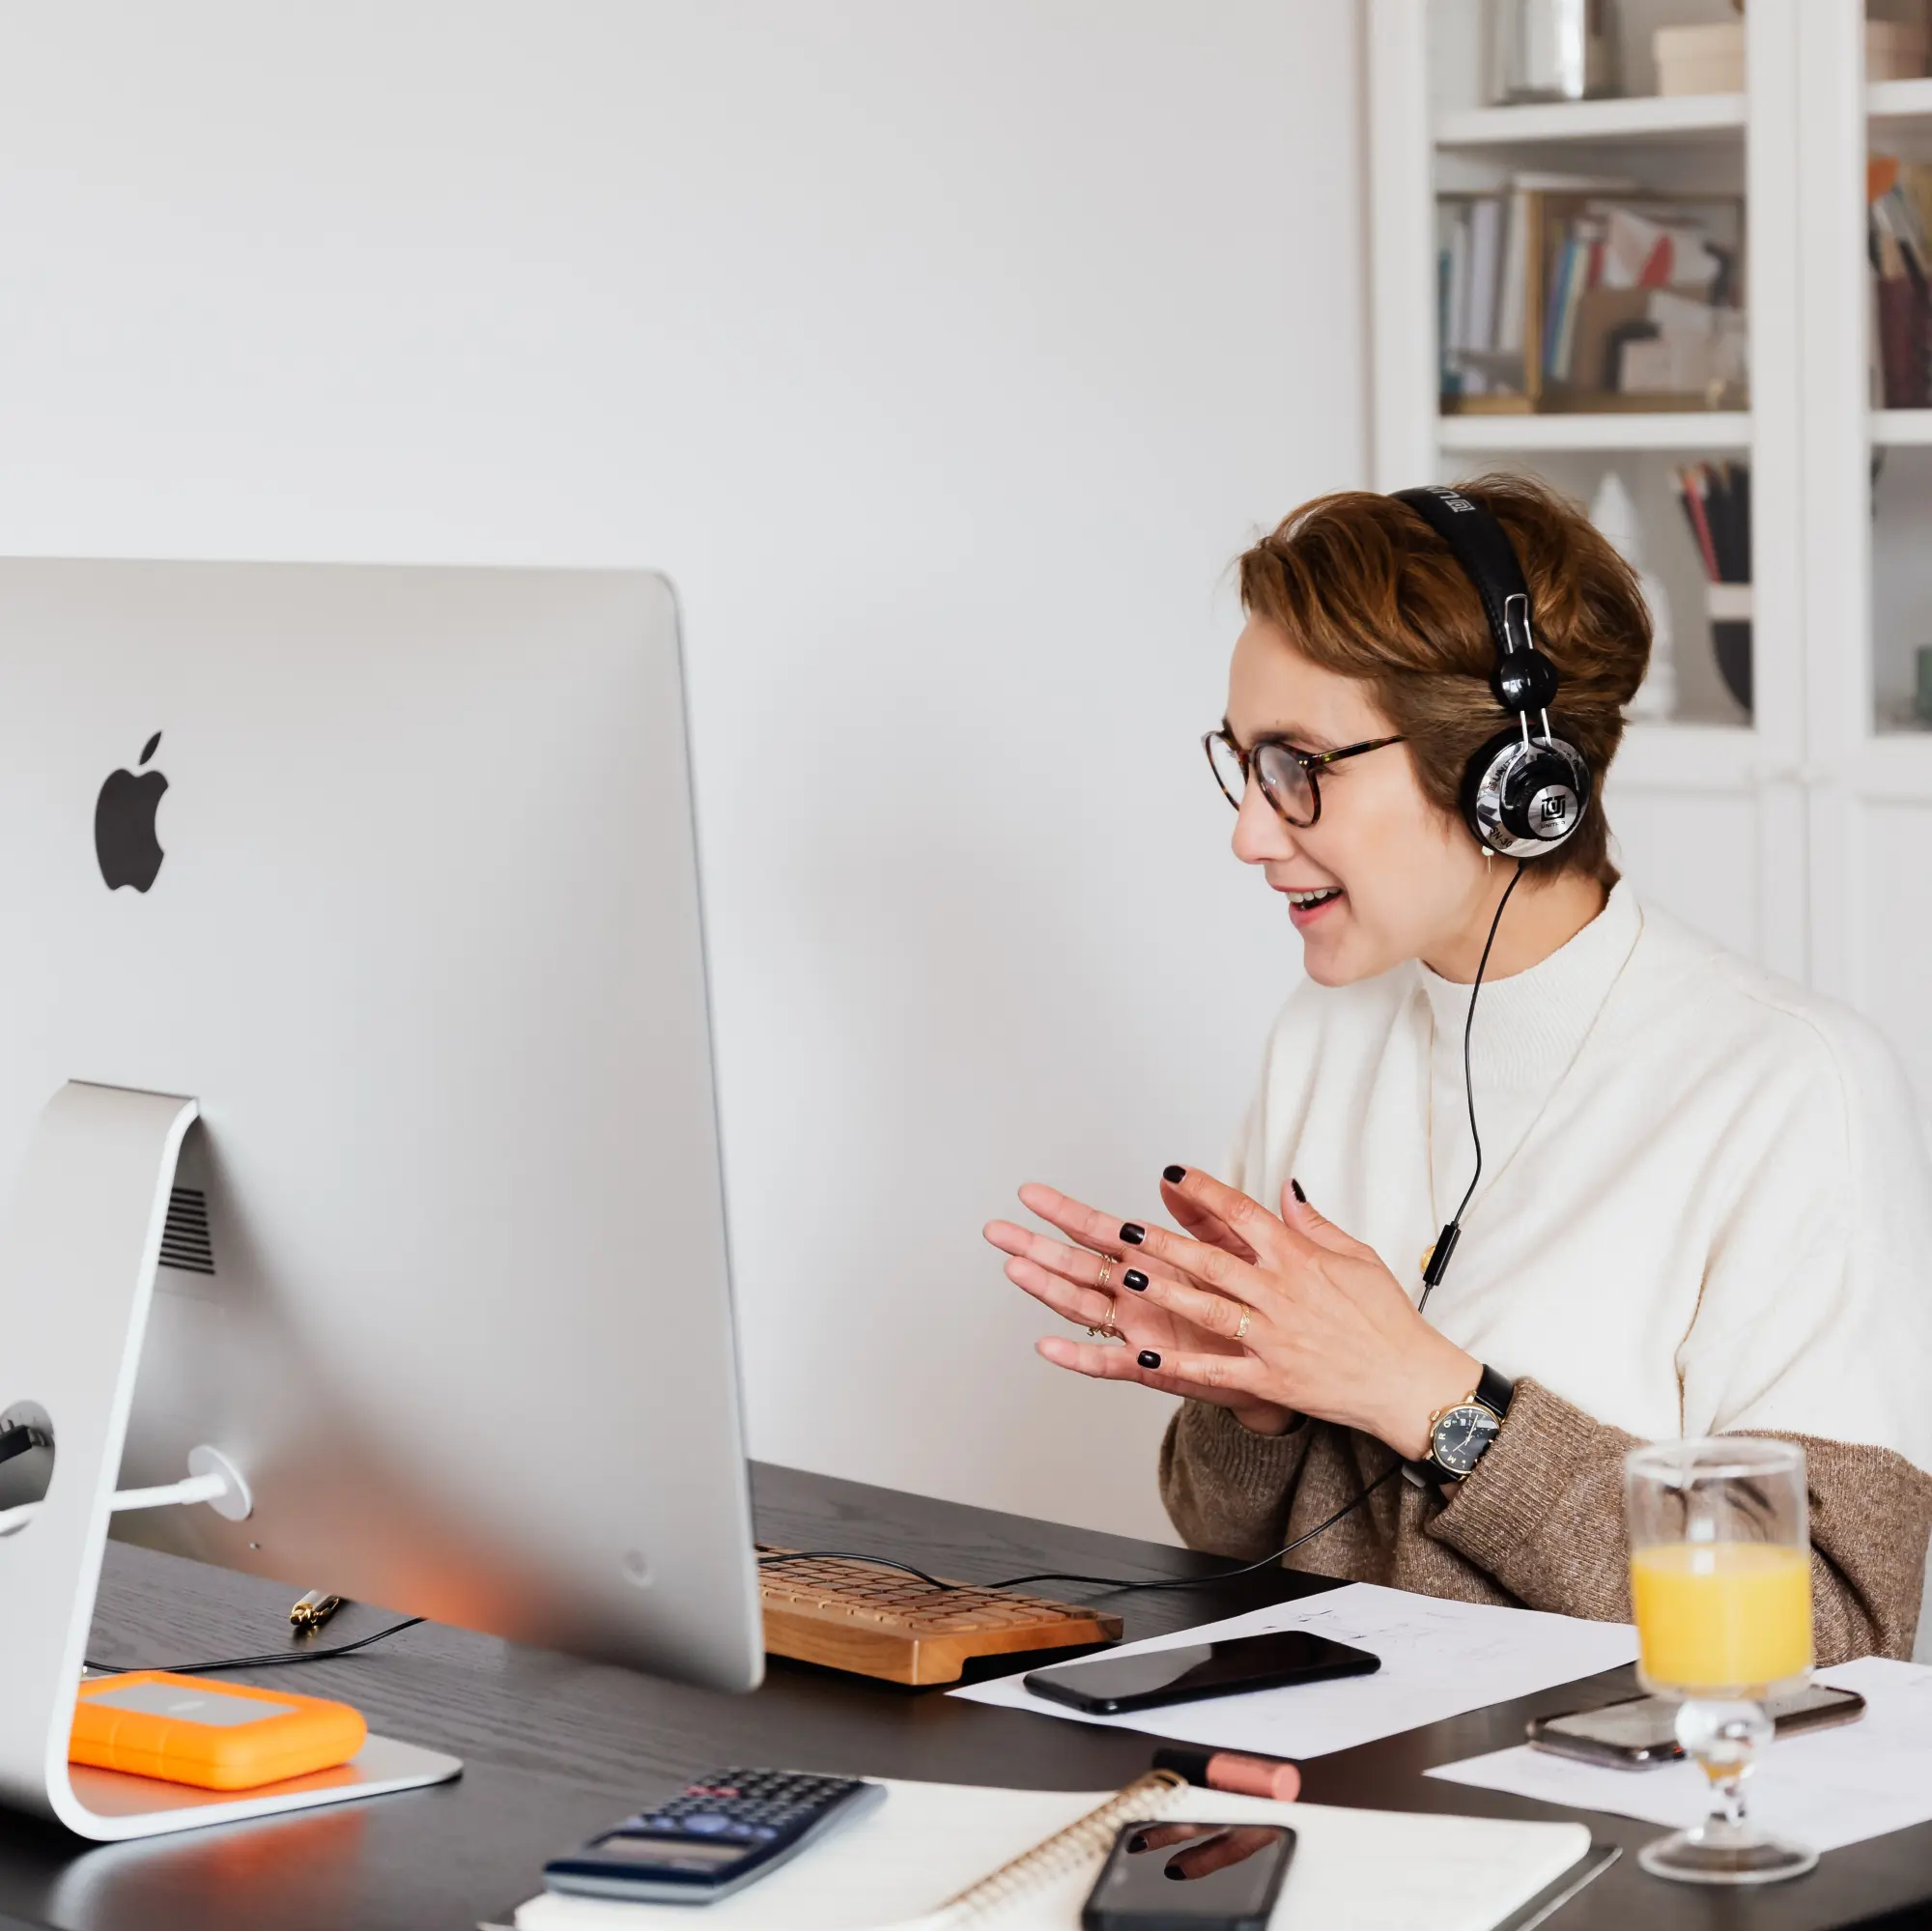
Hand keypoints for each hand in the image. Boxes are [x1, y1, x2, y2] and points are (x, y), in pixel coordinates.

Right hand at [984, 1181, 1294, 1435]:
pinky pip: (1108, 1363)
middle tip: (996, 1230)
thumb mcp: (1231, 1247)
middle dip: (1036, 1247)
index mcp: (1152, 1261)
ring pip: (1082, 1306)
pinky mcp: (1152, 1366)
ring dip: (1048, 1290)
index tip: (1030, 1193)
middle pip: (1076, 1266)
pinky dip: (1077, 1356)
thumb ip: (1202, 1215)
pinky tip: (1048, 1347)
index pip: (1100, 1231)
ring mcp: (1138, 1329)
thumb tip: (1172, 1176)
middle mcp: (1136, 1294)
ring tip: (1015, 1269)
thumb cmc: (1252, 1304)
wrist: (1283, 1360)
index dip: (1065, 1213)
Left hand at [1081, 1168, 1479, 1460]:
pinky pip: (1219, 1370)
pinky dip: (1181, 1364)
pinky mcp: (1272, 1379)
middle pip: (1212, 1261)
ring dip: (1165, 1291)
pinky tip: (1146, 1354)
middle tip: (1124, 1227)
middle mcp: (1282, 1295)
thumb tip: (1285, 1188)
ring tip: (1127, 1276)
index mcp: (1300, 1260)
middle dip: (1164, 1242)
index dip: (1205, 1191)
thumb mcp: (1358, 1257)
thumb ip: (1313, 1224)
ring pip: (1208, 1309)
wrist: (1409, 1381)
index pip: (1244, 1214)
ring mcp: (1274, 1338)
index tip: (1174, 1174)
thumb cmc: (1387, 1319)